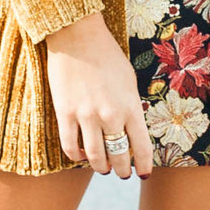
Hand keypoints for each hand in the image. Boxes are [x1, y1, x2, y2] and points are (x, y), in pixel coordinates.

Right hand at [42, 21, 151, 179]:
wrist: (78, 36)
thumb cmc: (107, 56)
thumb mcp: (129, 81)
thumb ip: (131, 107)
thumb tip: (131, 130)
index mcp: (130, 106)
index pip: (141, 147)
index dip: (143, 165)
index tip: (143, 173)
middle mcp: (110, 115)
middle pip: (119, 156)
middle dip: (122, 169)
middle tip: (122, 173)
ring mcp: (86, 115)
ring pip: (95, 156)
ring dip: (101, 168)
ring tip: (103, 169)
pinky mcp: (65, 112)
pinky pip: (70, 146)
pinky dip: (77, 156)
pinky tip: (81, 155)